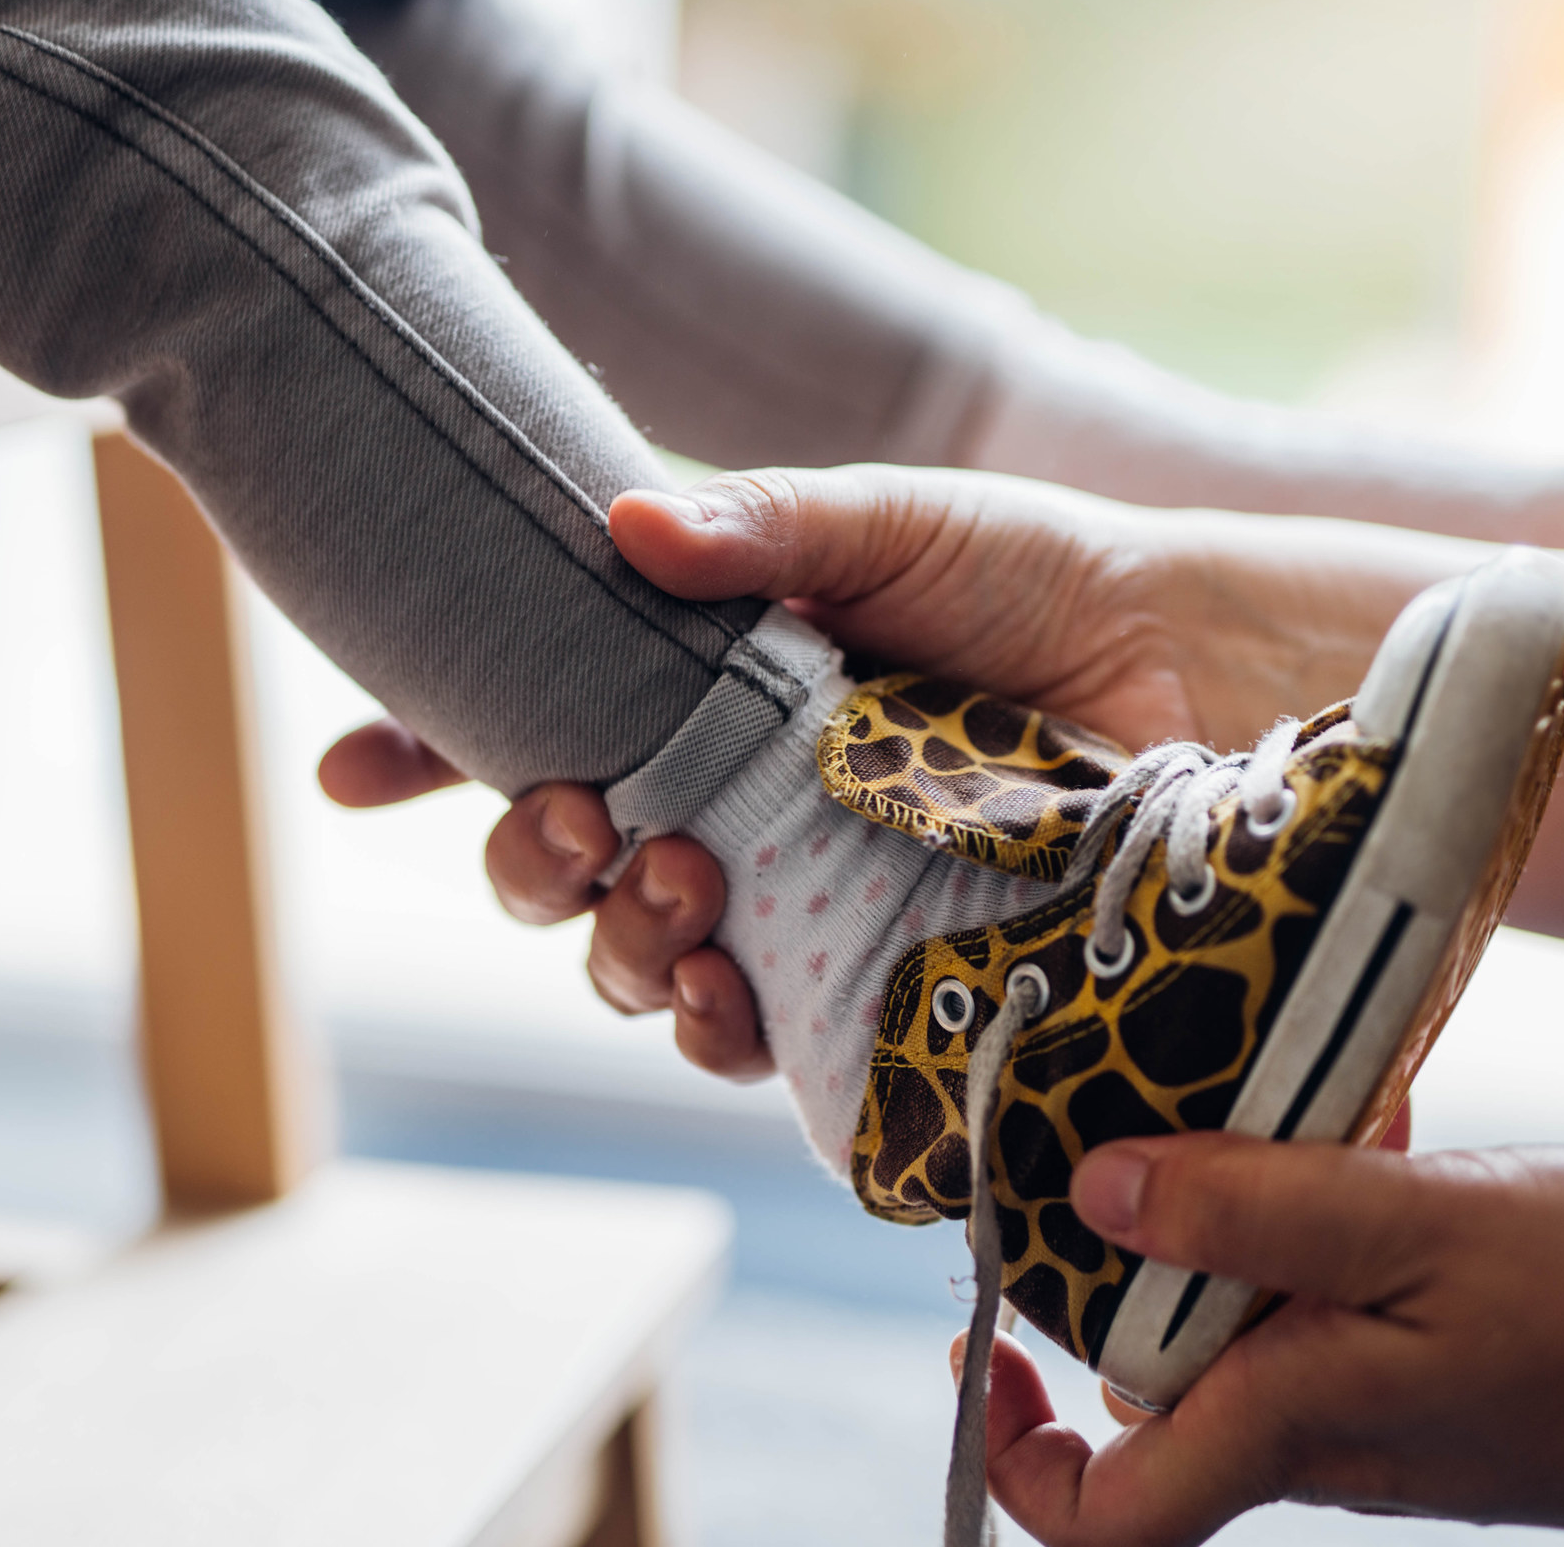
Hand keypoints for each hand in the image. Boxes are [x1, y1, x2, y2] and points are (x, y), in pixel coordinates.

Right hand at [319, 466, 1476, 1074]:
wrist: (1210, 671)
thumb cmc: (1047, 576)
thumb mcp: (897, 524)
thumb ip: (763, 528)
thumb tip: (618, 525)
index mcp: (706, 683)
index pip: (532, 719)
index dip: (428, 752)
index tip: (354, 769)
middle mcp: (730, 796)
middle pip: (565, 860)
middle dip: (536, 858)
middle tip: (586, 824)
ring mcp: (796, 894)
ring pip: (641, 958)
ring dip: (616, 947)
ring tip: (673, 898)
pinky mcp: (879, 978)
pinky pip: (761, 1038)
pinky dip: (715, 1032)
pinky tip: (719, 1007)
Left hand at [972, 1136, 1563, 1545]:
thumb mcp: (1436, 1231)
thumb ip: (1263, 1210)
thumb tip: (1098, 1192)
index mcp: (1294, 1424)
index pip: (1102, 1509)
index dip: (1013, 1447)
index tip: (978, 1339)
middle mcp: (1318, 1428)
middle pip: (1150, 1371)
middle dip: (1123, 1248)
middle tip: (1138, 1115)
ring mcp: (1380, 1395)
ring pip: (1241, 1308)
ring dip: (1233, 1200)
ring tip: (1273, 1089)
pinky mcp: (1437, 1354)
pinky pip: (1331, 1281)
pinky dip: (1328, 1192)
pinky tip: (1379, 1109)